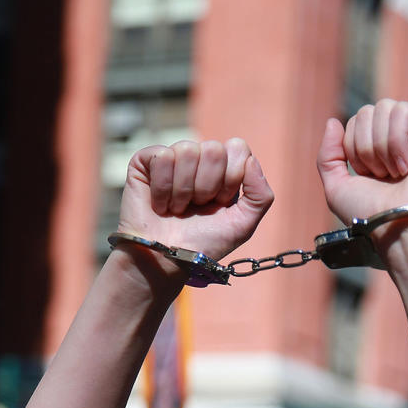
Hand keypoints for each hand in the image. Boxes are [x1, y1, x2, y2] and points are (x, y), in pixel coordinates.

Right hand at [117, 137, 273, 264]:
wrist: (167, 260)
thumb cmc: (203, 244)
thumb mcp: (243, 225)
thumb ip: (261, 195)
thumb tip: (250, 159)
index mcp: (224, 169)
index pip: (237, 148)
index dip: (230, 178)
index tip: (219, 203)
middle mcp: (199, 159)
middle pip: (213, 148)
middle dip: (206, 187)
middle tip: (196, 208)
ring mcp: (173, 157)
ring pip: (187, 150)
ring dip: (183, 190)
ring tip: (177, 209)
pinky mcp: (146, 160)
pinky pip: (162, 156)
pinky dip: (162, 188)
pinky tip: (160, 204)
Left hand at [316, 100, 407, 226]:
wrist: (398, 229)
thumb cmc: (371, 216)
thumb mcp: (337, 187)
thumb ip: (328, 155)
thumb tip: (333, 121)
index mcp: (382, 151)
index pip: (358, 121)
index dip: (353, 147)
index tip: (368, 176)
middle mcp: (404, 140)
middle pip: (369, 110)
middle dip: (365, 146)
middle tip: (382, 176)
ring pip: (385, 107)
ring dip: (380, 147)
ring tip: (395, 174)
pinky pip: (403, 112)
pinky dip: (396, 142)